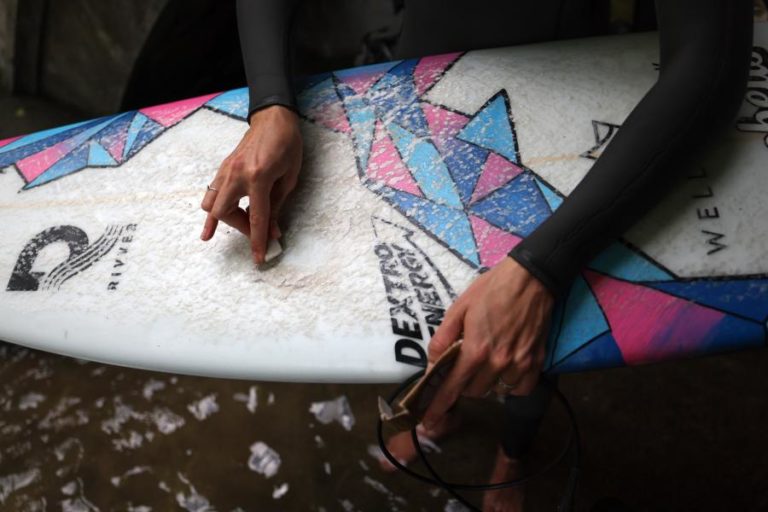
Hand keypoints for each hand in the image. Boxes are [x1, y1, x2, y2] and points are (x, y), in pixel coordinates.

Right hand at [200, 105, 301, 263]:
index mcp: (258, 177)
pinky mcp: (223, 168)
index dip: (257, 241)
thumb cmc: (287, 144)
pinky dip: (214, 209)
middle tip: (258, 231)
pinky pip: (211, 193)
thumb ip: (277, 205)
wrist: (273, 118)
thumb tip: (271, 230)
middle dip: (241, 228)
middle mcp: (237, 175)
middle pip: (224, 213)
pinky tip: (211, 225)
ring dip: (224, 219)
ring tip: (239, 226)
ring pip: (211, 204)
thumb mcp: (289, 177)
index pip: (256, 217)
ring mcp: (226, 171)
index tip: (258, 258)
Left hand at [422, 257, 553, 429]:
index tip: (430, 422)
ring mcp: (519, 364)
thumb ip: (443, 338)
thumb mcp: (459, 308)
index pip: (453, 387)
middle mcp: (498, 362)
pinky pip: (519, 389)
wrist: (532, 278)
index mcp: (475, 349)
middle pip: (473, 391)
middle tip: (464, 363)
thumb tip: (433, 363)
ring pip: (495, 391)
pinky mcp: (537, 362)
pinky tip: (505, 368)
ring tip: (486, 361)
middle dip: (464, 383)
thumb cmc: (492, 289)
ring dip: (486, 383)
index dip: (439, 406)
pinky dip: (510, 384)